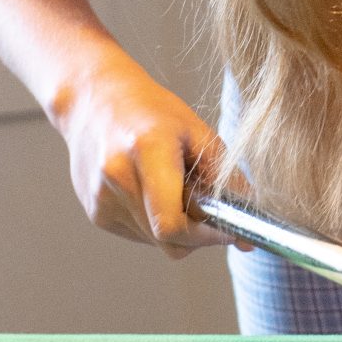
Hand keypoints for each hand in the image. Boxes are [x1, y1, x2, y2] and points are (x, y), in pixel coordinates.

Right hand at [55, 53, 239, 258]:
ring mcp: (101, 200)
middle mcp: (117, 179)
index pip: (172, 225)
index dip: (206, 237)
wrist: (93, 99)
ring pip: (155, 242)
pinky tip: (151, 190)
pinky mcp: (96, 213)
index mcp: (146, 152)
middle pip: (167, 241)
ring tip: (173, 187)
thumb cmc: (152, 112)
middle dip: (197, 236)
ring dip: (176, 227)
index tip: (229, 230)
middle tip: (209, 211)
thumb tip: (248, 238)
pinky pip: (139, 235)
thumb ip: (228, 183)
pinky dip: (154, 222)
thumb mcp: (198, 133)